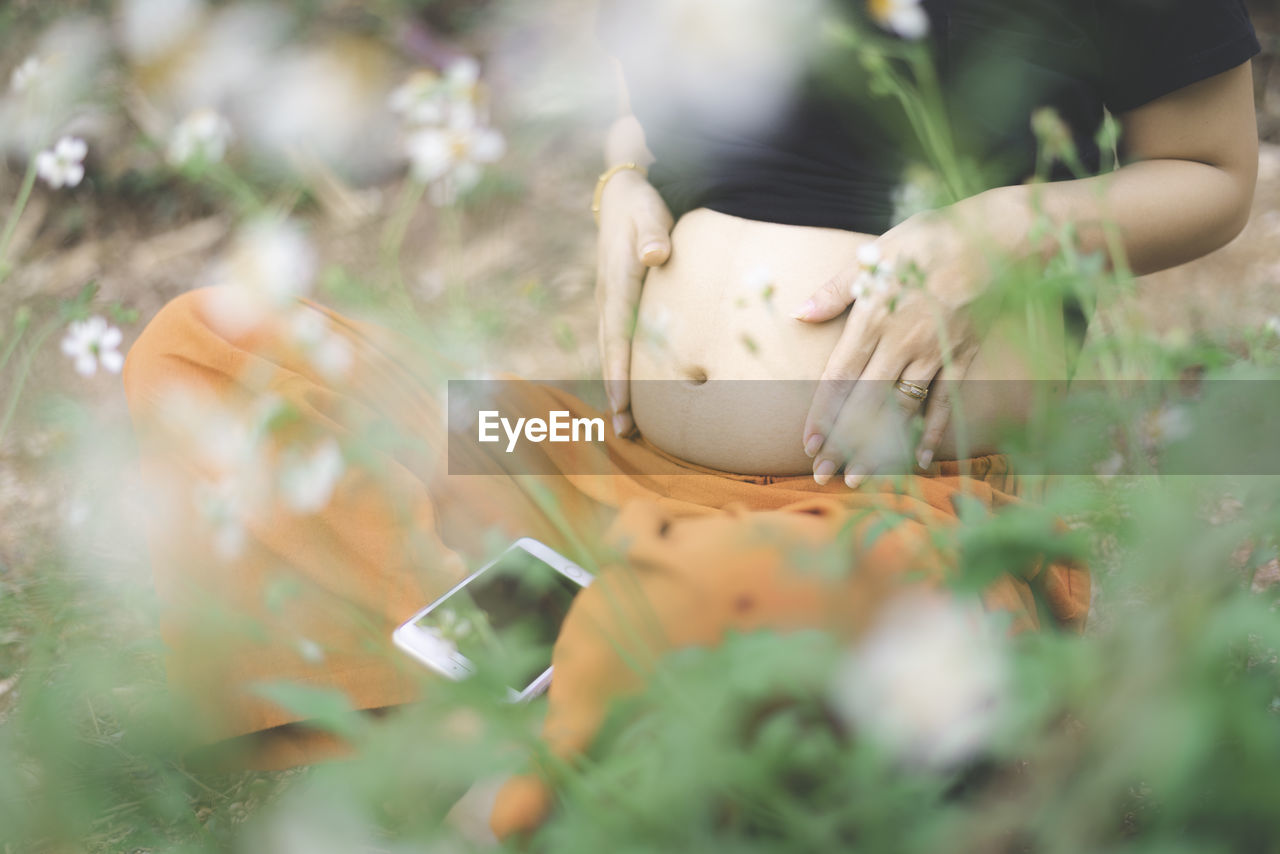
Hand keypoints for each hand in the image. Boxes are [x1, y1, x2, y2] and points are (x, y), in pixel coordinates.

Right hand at [595, 169, 673, 436]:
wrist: (622, 194)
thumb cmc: (641, 205)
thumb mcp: (649, 211)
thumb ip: (653, 233)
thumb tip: (654, 255)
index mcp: (617, 283)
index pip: (618, 334)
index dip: (620, 370)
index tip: (623, 402)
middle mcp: (608, 299)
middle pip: (611, 354)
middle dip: (617, 393)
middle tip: (623, 431)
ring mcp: (610, 305)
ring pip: (612, 354)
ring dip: (618, 390)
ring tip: (626, 429)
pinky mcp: (618, 306)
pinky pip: (619, 346)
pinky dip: (622, 373)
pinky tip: (632, 398)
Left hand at [793, 206, 988, 486]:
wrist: (997, 237)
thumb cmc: (928, 240)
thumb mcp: (874, 254)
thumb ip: (836, 290)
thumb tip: (799, 313)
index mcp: (873, 319)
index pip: (839, 376)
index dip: (822, 413)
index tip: (807, 444)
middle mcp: (901, 343)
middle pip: (865, 403)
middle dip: (842, 442)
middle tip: (822, 474)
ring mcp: (935, 354)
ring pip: (901, 410)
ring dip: (880, 447)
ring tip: (861, 477)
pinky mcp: (964, 357)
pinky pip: (945, 402)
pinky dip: (933, 433)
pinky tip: (921, 460)